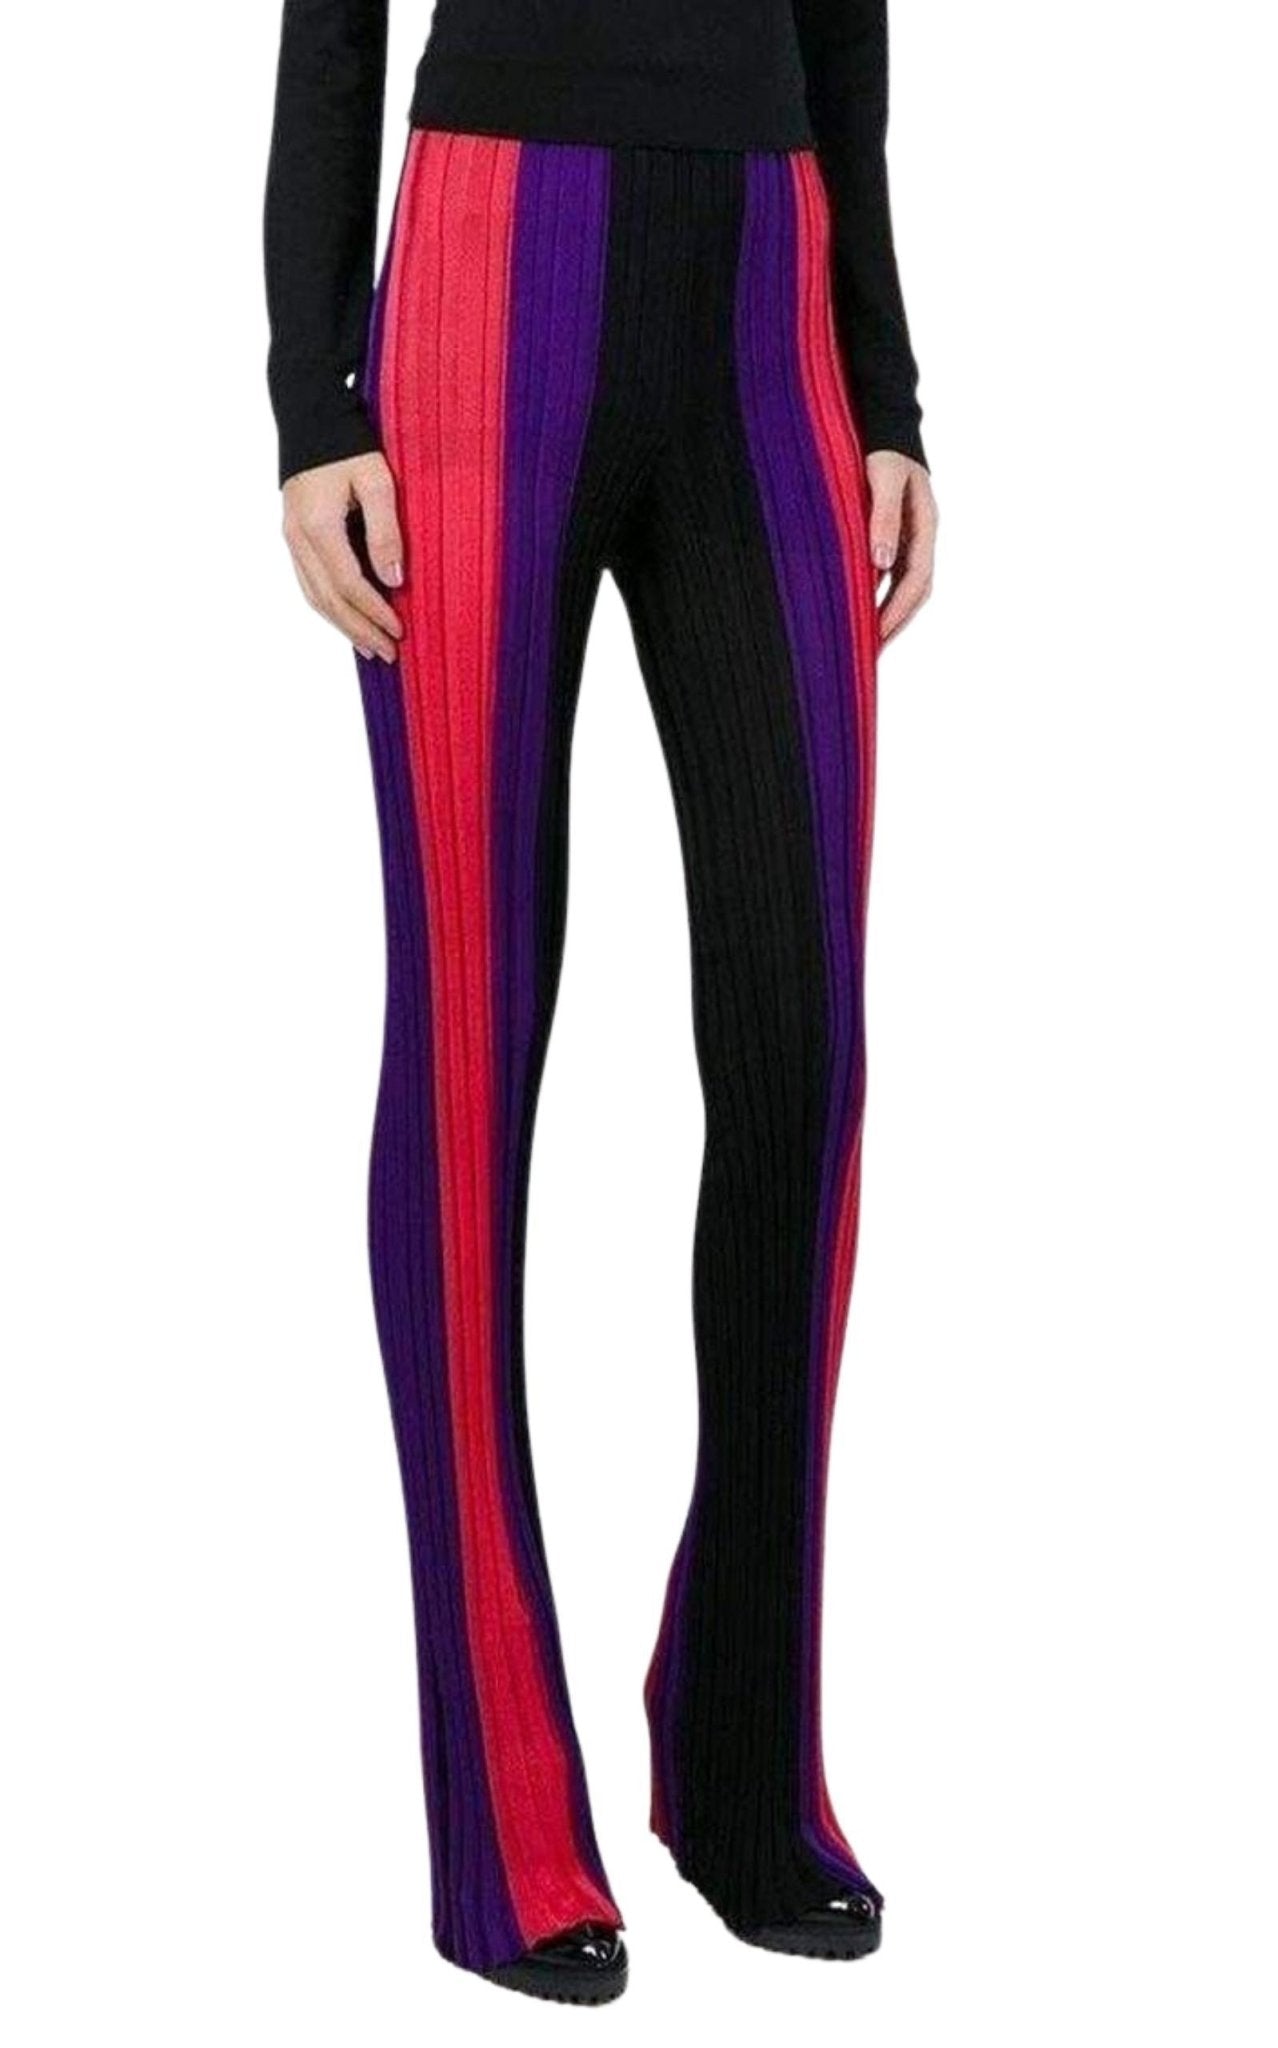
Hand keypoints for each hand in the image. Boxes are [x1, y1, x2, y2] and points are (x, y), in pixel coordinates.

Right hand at [282, 453, 404, 662]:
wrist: (308, 413)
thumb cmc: (348, 441)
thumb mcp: (377, 481)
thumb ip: (386, 532)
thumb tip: (395, 581)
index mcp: (318, 527)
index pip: (348, 585)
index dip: (374, 612)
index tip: (399, 631)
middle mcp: (297, 538)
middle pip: (328, 600)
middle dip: (359, 630)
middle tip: (388, 653)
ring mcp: (290, 537)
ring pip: (313, 595)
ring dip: (342, 625)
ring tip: (368, 647)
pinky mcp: (292, 534)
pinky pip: (308, 581)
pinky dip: (327, 605)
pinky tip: (345, 617)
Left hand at [866, 451, 937, 645]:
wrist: (886, 424)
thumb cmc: (883, 448)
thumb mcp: (883, 477)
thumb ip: (882, 517)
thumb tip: (881, 562)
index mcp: (925, 526)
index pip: (916, 580)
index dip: (898, 611)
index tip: (879, 635)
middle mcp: (921, 536)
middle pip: (915, 591)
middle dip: (896, 623)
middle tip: (873, 652)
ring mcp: (910, 537)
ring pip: (905, 586)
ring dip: (889, 613)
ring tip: (867, 640)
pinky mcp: (895, 534)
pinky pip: (891, 573)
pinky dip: (879, 594)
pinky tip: (861, 608)